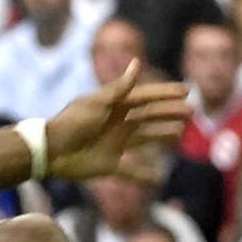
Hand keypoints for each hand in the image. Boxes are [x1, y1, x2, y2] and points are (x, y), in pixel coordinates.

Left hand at [44, 66, 187, 181]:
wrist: (51, 151)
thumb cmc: (72, 123)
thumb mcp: (97, 103)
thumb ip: (119, 88)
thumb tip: (137, 63)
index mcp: (114, 105)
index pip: (145, 97)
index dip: (165, 93)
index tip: (186, 90)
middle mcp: (117, 122)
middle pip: (149, 116)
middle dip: (169, 113)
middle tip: (191, 112)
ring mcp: (115, 143)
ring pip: (145, 138)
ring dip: (162, 135)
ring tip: (179, 134)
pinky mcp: (109, 163)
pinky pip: (131, 170)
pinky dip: (144, 175)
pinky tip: (158, 178)